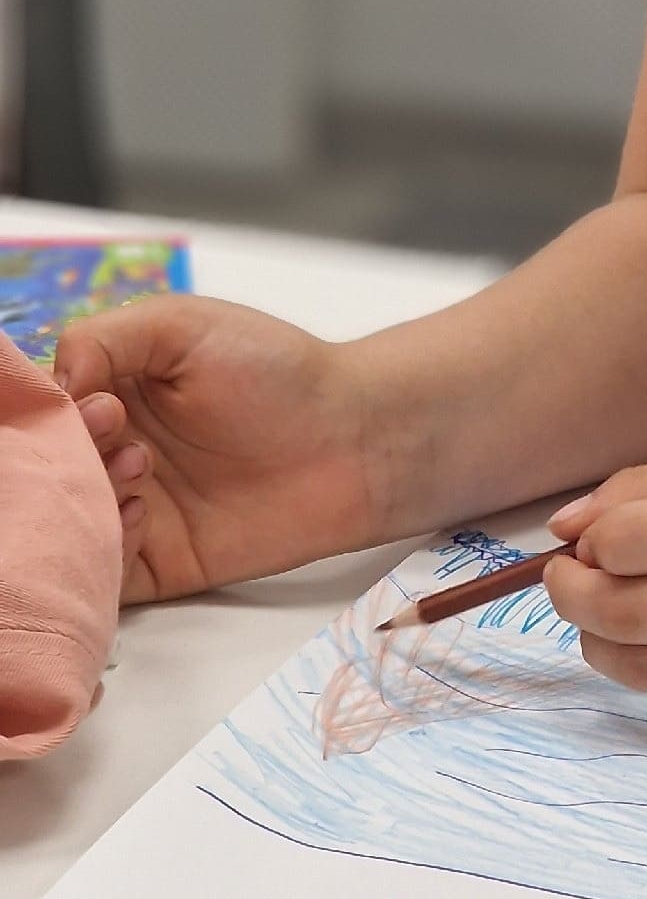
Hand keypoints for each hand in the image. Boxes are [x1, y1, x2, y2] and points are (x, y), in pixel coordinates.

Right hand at [54, 297, 384, 603]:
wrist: (352, 437)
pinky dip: (101, 546)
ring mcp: (130, 508)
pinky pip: (97, 573)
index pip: (43, 412)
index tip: (93, 401)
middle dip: (64, 456)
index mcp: (108, 391)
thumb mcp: (182, 325)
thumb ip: (101, 338)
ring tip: (141, 467)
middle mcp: (110, 451)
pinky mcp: (155, 562)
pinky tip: (141, 512)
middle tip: (113, 431)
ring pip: (60, 523)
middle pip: (43, 471)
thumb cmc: (278, 370)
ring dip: (84, 498)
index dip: (51, 412)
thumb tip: (53, 383)